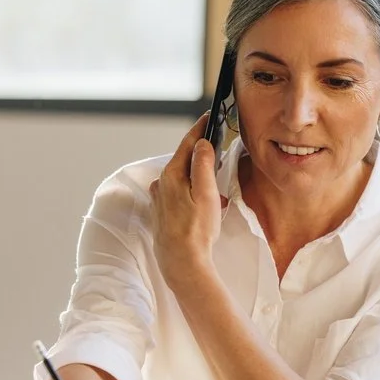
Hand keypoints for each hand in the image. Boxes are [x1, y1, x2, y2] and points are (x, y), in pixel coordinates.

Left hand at [149, 112, 225, 287]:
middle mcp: (161, 184)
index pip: (187, 144)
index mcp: (171, 175)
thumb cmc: (196, 230)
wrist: (182, 263)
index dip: (199, 129)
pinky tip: (206, 205)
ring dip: (199, 177)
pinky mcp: (162, 212)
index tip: (208, 117)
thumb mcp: (206, 193)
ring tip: (218, 186)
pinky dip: (194, 192)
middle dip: (202, 155)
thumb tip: (201, 144)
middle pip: (183, 160)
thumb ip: (203, 165)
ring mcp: (160, 199)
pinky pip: (179, 193)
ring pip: (182, 178)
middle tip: (219, 150)